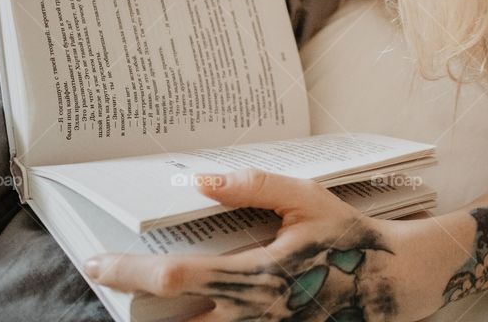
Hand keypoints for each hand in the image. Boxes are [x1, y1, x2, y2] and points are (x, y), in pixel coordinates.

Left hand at [84, 170, 443, 321]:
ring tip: (146, 296)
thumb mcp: (306, 200)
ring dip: (166, 319)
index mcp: (256, 276)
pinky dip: (202, 321)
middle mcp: (252, 315)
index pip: (175, 279)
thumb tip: (202, 180)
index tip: (97, 263)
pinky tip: (197, 305)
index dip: (129, 272)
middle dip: (136, 309)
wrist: (390, 282)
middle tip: (113, 282)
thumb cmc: (348, 237)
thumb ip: (253, 187)